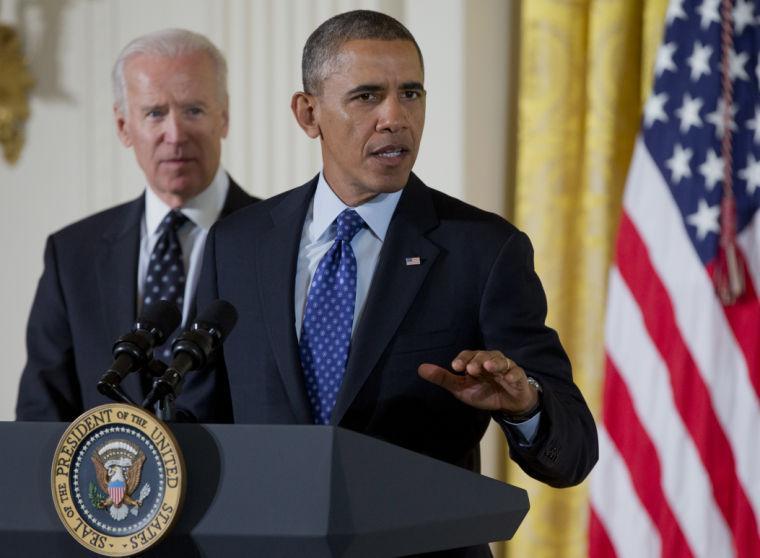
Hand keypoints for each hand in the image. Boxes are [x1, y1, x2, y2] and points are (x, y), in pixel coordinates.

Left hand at [418, 350, 538, 413]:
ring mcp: (505, 368)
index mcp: (476, 362)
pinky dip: (513, 374)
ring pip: (500, 361)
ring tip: (488, 367)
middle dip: (477, 361)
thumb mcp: (461, 388)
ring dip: (494, 363)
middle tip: (471, 369)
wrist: (508, 404)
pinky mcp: (518, 377)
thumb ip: (443, 378)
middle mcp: (490, 361)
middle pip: (484, 355)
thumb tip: (420, 369)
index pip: (468, 355)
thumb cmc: (483, 392)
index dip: (462, 359)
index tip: (455, 367)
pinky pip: (516, 373)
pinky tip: (509, 377)